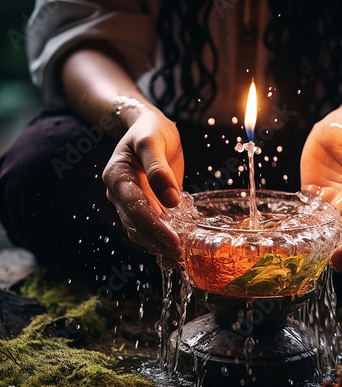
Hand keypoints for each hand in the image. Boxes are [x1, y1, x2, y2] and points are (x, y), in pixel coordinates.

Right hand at [102, 109, 184, 264]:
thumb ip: (159, 168)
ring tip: (179, 257)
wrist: (150, 128)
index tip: (174, 241)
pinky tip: (175, 249)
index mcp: (117, 176)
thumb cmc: (151, 130)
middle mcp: (118, 193)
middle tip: (180, 255)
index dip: (154, 226)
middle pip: (136, 224)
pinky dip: (160, 239)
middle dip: (157, 241)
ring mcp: (129, 202)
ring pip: (140, 230)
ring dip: (158, 245)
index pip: (135, 207)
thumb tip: (171, 200)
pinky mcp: (143, 206)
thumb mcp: (154, 141)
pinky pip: (148, 227)